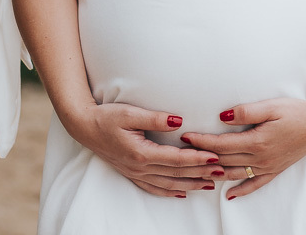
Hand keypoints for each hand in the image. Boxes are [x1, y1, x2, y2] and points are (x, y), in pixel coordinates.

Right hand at [66, 103, 225, 197]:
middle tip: (222, 172)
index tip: (215, 157)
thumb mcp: (130, 113)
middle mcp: (140, 167)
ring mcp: (135, 172)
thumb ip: (156, 118)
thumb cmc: (106, 117)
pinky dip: (169, 191)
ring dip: (190, 184)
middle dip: (201, 174)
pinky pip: (153, 187)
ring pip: (168, 184)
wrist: (83, 126)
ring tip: (210, 184)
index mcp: (141, 153)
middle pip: (176, 174)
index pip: (176, 159)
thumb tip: (179, 121)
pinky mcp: (132, 173)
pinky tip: (181, 192)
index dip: (197, 159)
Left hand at [179, 98, 305, 199]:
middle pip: (224, 160)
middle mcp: (260, 158)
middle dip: (202, 156)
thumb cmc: (297, 111)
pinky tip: (229, 194)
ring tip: (197, 170)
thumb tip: (223, 117)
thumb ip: (246, 112)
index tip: (186, 136)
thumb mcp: (272, 106)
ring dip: (215, 173)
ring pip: (235, 173)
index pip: (221, 144)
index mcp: (257, 141)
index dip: (202, 141)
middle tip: (183, 152)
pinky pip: (254, 184)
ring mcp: (268, 166)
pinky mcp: (275, 170)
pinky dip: (241, 190)